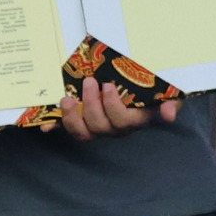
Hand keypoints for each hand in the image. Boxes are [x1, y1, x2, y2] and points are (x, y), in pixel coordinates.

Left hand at [46, 77, 182, 141]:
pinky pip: (67, 129)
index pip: (123, 121)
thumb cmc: (149, 87)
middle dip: (92, 105)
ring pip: (82, 133)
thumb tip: (170, 114)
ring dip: (72, 117)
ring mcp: (97, 126)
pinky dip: (56, 127)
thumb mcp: (163, 91)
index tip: (108, 86)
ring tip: (67, 99)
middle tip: (90, 82)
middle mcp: (115, 127)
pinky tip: (45, 126)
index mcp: (133, 119)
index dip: (113, 107)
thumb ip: (169, 102)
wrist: (136, 83)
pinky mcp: (81, 122)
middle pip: (100, 126)